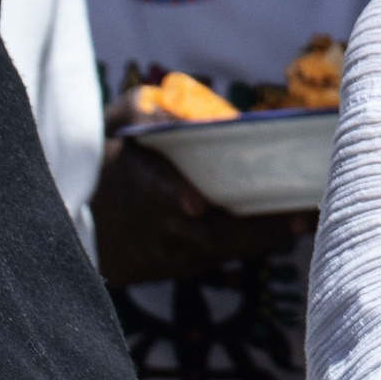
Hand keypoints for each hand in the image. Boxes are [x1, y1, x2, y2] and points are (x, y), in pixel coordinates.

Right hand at [93, 132, 305, 290]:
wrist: (75, 222)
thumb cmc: (104, 160)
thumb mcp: (114, 122)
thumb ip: (142, 109)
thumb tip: (177, 111)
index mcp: (133, 180)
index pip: (152, 188)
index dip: (170, 193)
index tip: (194, 204)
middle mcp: (150, 225)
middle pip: (208, 235)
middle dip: (259, 229)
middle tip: (305, 216)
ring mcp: (159, 254)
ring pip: (217, 252)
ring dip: (260, 240)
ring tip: (304, 221)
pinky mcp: (165, 270)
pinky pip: (210, 259)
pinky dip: (242, 246)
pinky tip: (275, 232)